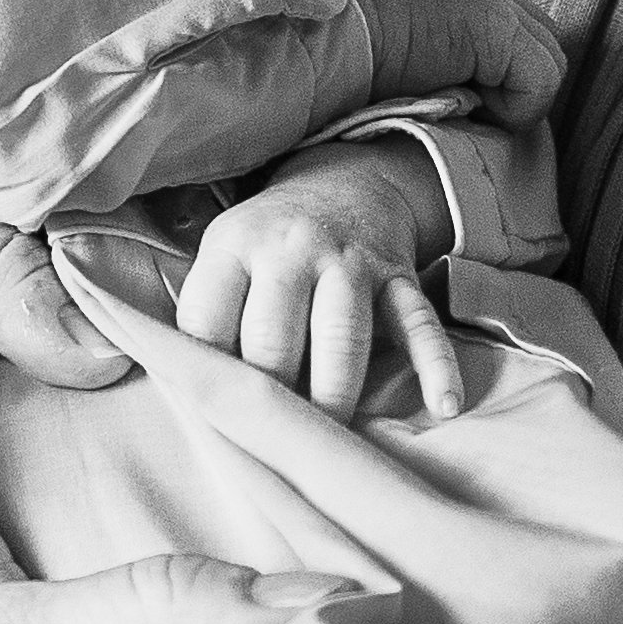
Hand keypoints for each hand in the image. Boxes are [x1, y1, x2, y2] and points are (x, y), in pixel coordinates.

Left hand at [175, 138, 460, 420]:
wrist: (343, 184)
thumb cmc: (268, 245)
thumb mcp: (223, 257)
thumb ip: (204, 317)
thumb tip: (179, 394)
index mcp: (235, 247)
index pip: (207, 323)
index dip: (205, 377)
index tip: (210, 416)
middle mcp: (291, 250)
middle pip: (273, 337)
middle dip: (270, 396)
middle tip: (269, 438)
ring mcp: (350, 262)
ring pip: (342, 337)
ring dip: (334, 395)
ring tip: (327, 439)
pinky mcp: (398, 276)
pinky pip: (420, 324)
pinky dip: (436, 365)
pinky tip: (443, 406)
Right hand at [355, 0, 562, 127]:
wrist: (324, 52)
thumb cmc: (351, 76)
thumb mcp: (411, 68)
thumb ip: (452, 70)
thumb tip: (482, 108)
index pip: (524, 34)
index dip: (512, 77)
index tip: (470, 107)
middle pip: (548, 45)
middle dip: (523, 87)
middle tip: (472, 114)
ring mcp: (490, 3)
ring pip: (551, 65)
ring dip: (514, 101)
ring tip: (462, 111)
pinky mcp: (494, 26)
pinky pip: (541, 80)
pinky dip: (514, 108)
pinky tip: (464, 108)